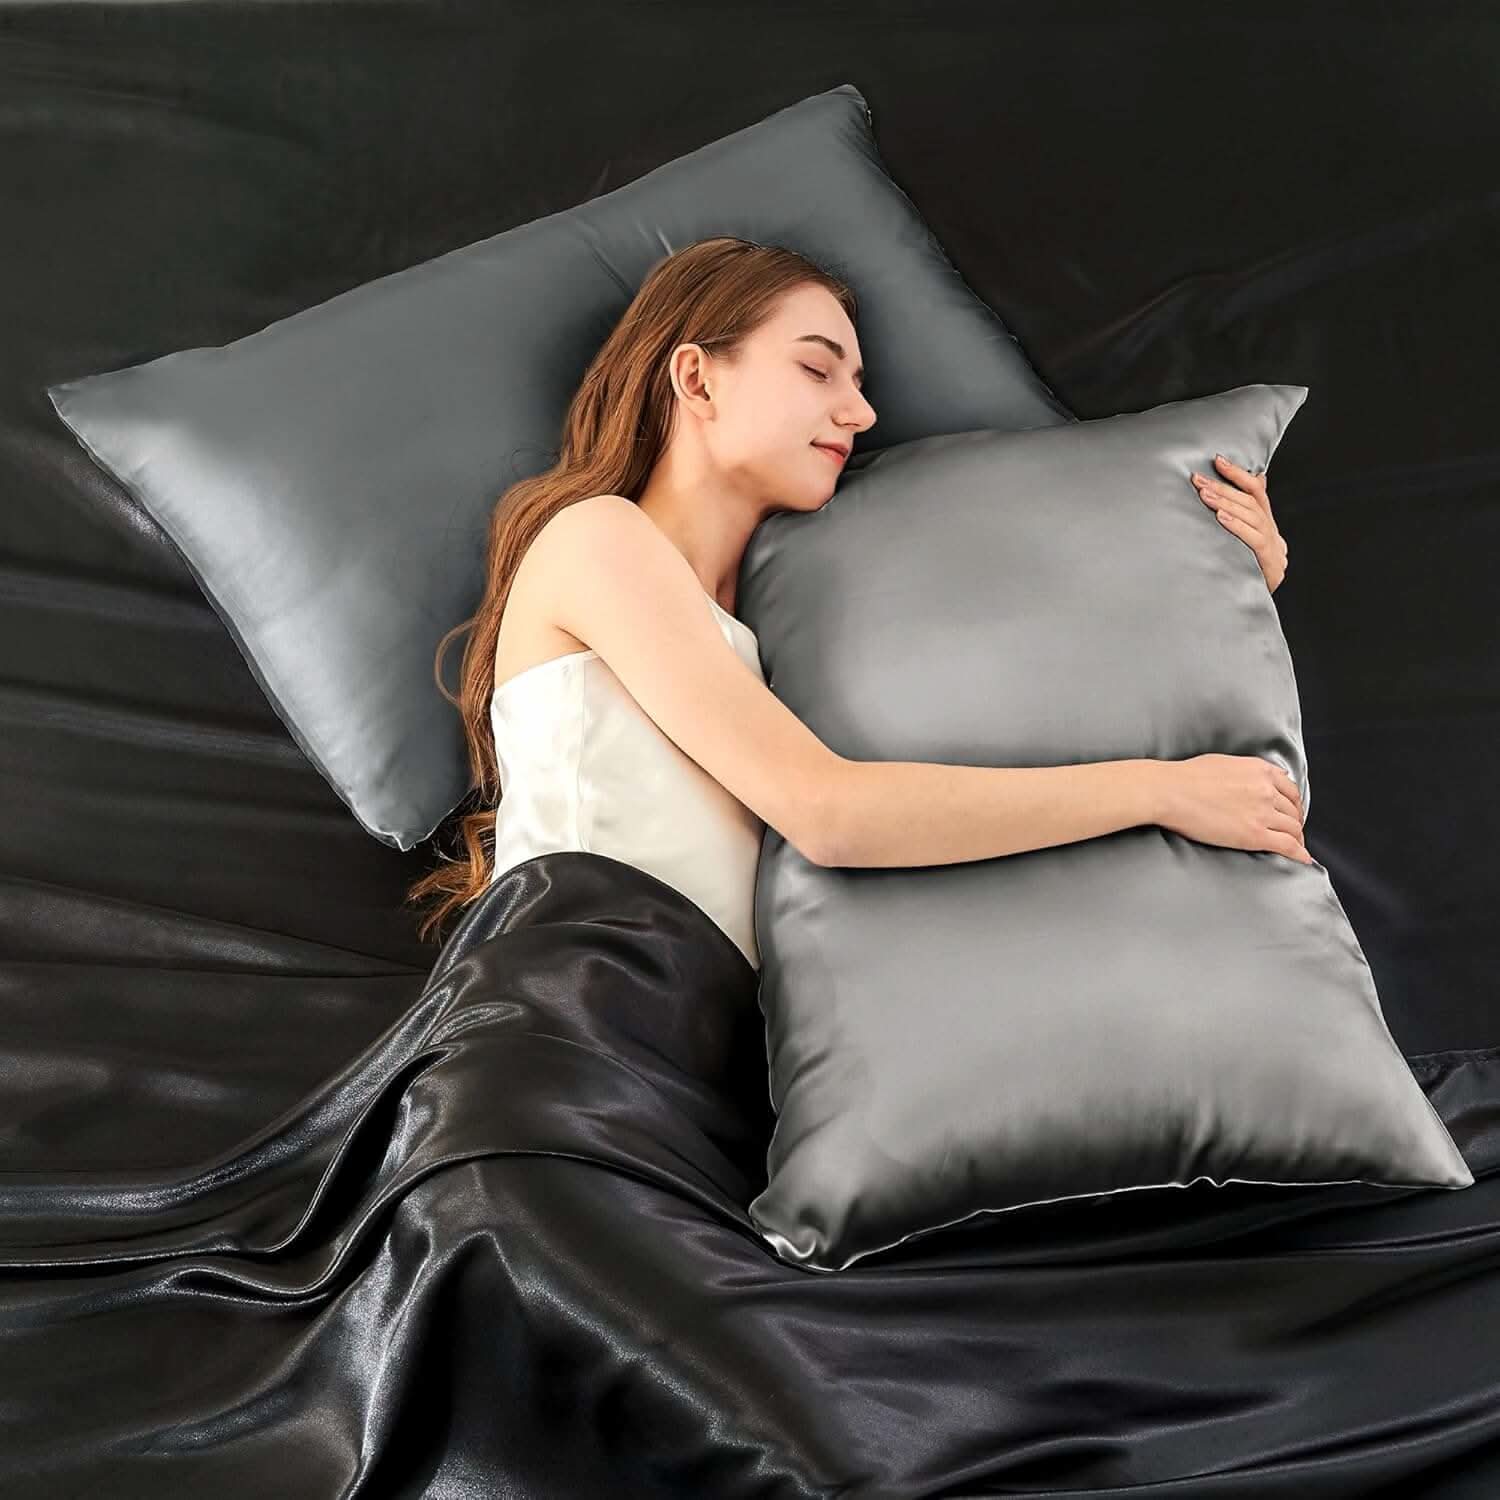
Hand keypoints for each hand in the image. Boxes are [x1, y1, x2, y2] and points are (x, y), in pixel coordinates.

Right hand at [1158, 753, 1311, 863]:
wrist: (1171, 792)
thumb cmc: (1186, 777)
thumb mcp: (1223, 763)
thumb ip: (1244, 771)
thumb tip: (1252, 778)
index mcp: (1259, 770)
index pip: (1289, 788)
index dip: (1293, 803)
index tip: (1291, 810)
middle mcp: (1266, 789)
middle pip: (1293, 810)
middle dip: (1295, 821)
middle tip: (1292, 830)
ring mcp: (1263, 812)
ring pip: (1293, 828)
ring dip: (1296, 838)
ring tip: (1295, 846)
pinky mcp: (1255, 834)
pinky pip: (1287, 845)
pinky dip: (1299, 853)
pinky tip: (1303, 859)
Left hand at [1191, 454, 1288, 593]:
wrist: (1258, 605)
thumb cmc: (1248, 569)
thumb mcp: (1244, 541)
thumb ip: (1242, 516)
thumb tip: (1249, 483)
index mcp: (1266, 523)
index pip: (1256, 491)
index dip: (1238, 474)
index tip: (1217, 460)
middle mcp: (1272, 531)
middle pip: (1250, 501)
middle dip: (1222, 487)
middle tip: (1198, 479)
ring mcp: (1273, 546)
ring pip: (1252, 516)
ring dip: (1226, 503)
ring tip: (1204, 494)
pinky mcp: (1270, 561)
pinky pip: (1254, 539)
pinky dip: (1236, 526)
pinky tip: (1220, 517)